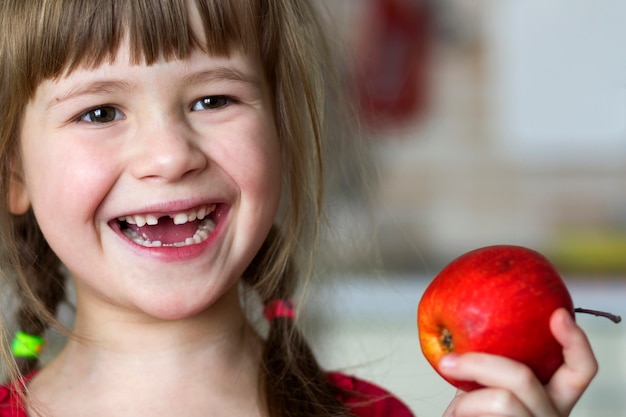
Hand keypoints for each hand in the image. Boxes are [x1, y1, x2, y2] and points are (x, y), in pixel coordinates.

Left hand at [439, 308, 597, 416]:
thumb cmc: (475, 411)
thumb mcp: (484, 379)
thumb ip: (489, 356)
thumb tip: (467, 315)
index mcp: (553, 394)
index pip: (582, 369)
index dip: (576, 341)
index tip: (557, 314)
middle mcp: (551, 412)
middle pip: (525, 378)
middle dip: (479, 364)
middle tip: (447, 361)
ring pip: (502, 401)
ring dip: (466, 398)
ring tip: (454, 405)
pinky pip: (481, 414)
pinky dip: (462, 410)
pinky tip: (456, 414)